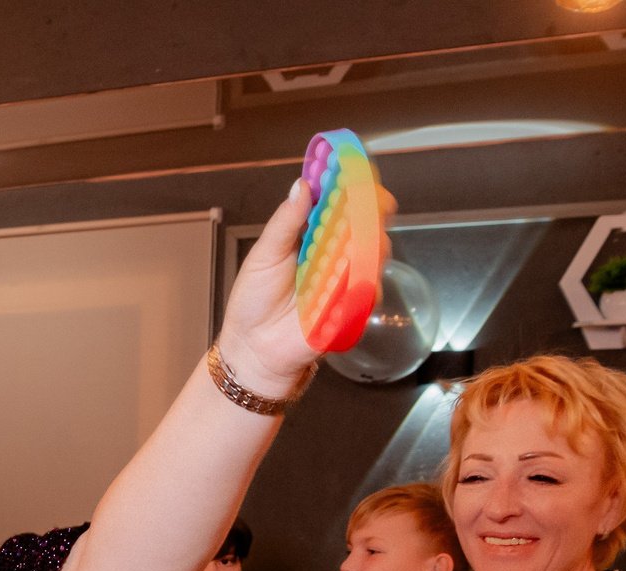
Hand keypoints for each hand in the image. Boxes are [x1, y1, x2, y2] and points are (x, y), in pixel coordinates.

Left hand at [216, 173, 395, 399]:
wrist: (253, 348)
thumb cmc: (254, 303)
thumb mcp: (264, 255)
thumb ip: (285, 223)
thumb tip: (302, 186)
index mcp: (311, 235)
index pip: (337, 202)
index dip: (348, 183)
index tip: (352, 166)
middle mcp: (333, 253)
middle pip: (363, 222)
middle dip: (371, 206)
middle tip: (371, 196)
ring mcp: (345, 278)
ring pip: (373, 251)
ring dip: (372, 238)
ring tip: (364, 230)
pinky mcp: (351, 306)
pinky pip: (369, 288)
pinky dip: (367, 278)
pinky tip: (360, 270)